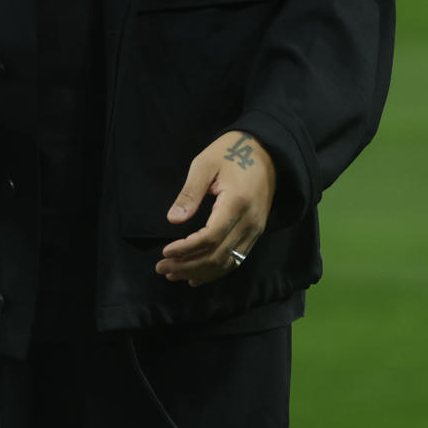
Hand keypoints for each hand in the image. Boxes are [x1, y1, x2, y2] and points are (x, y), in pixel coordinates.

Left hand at [158, 131, 274, 285]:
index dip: (186, 249)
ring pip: (228, 262)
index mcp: (237, 203)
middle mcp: (250, 222)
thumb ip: (189, 193)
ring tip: (173, 274)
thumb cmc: (230, 153)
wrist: (266, 151)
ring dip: (200, 272)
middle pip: (218, 255)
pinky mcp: (256, 232)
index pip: (210, 237)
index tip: (165, 252)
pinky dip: (216, 271)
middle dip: (188, 265)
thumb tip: (173, 220)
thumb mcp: (205, 164)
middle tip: (161, 268)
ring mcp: (256, 230)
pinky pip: (237, 259)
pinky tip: (197, 277)